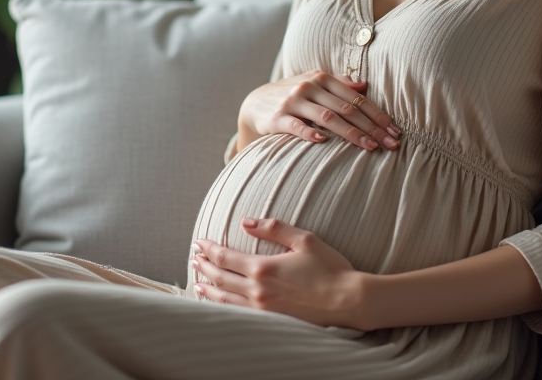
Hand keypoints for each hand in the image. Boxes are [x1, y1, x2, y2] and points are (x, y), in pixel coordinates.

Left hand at [191, 218, 368, 329]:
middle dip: (203, 267)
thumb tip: (246, 221)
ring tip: (198, 283)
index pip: (225, 257)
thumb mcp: (304, 239)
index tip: (198, 243)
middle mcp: (258, 291)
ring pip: (225, 299)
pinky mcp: (272, 320)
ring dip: (208, 289)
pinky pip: (238, 313)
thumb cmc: (330, 268)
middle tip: (193, 258)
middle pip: (220, 278)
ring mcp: (263, 309)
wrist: (348, 301)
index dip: (208, 249)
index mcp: (263, 268)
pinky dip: (223, 306)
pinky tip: (220, 302)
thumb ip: (273, 228)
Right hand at [239, 71, 400, 151]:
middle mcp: (309, 87)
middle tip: (391, 144)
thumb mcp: (314, 84)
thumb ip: (339, 84)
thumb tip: (365, 85)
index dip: (378, 115)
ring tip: (370, 147)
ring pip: (328, 118)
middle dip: (372, 127)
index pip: (356, 98)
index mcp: (322, 79)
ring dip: (352, 133)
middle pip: (347, 109)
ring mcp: (293, 102)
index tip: (395, 131)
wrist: (256, 103)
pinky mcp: (277, 118)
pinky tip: (325, 142)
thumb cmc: (293, 95)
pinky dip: (311, 134)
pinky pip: (297, 127)